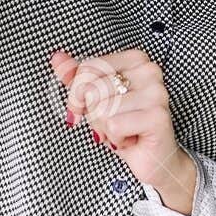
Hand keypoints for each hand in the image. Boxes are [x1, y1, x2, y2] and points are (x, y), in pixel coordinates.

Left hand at [50, 49, 197, 213]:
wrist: (152, 158)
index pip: (88, 67)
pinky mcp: (157, 116)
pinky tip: (130, 140)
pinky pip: (114, 125)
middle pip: (91, 89)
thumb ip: (77, 77)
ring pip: (101, 109)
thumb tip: (57, 58)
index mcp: (135, 59)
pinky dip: (116, 139)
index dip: (77, 94)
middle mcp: (149, 71)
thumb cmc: (126, 126)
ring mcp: (156, 93)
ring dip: (104, 129)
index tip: (85, 109)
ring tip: (122, 131)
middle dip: (93, 115)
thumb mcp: (96, 99)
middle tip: (110, 123)